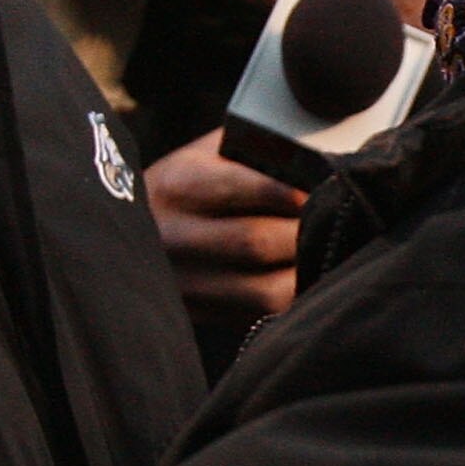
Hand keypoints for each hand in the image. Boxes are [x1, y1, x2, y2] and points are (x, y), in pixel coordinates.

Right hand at [146, 130, 307, 324]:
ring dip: (303, 272)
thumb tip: (316, 153)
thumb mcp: (204, 154)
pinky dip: (290, 298)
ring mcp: (184, 281)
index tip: (323, 189)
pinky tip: (303, 278)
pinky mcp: (198, 313)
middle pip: (255, 243)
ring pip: (263, 291)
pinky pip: (259, 317)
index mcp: (178, 184)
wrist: (129, 233)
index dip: (289, 192)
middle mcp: (174, 235)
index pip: (240, 187)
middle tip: (335, 220)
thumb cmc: (185, 184)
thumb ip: (251, 148)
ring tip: (323, 251)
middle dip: (304, 232)